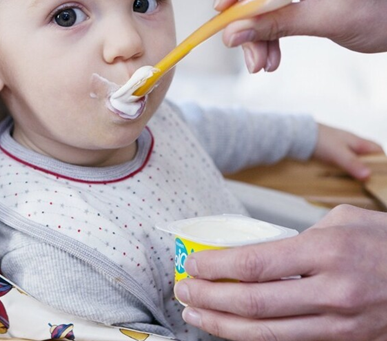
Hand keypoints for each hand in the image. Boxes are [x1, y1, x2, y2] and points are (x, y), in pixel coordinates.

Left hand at [174, 205, 386, 340]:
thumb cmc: (386, 242)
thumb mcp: (343, 221)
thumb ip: (297, 237)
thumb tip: (254, 250)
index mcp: (327, 251)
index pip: (254, 264)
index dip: (214, 267)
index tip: (192, 264)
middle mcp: (333, 292)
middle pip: (254, 304)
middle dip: (209, 299)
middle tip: (183, 292)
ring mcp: (342, 324)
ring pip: (269, 334)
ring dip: (224, 326)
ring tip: (196, 316)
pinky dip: (257, 337)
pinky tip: (234, 328)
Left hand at [313, 124, 383, 179]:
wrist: (297, 134)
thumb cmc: (319, 140)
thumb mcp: (338, 153)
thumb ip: (352, 163)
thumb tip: (368, 175)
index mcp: (357, 141)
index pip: (377, 150)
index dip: (382, 161)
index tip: (382, 175)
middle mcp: (350, 144)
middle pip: (365, 157)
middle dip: (368, 168)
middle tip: (369, 183)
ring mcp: (339, 148)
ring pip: (352, 160)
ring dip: (354, 170)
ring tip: (355, 184)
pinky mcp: (328, 152)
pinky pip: (340, 162)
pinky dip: (342, 170)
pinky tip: (339, 178)